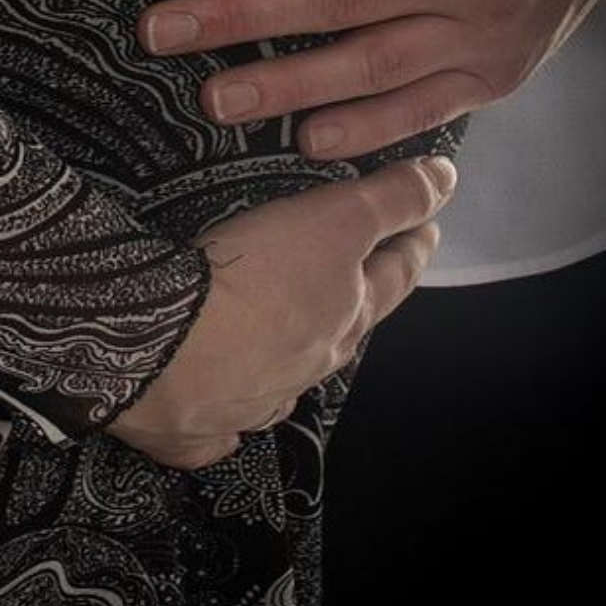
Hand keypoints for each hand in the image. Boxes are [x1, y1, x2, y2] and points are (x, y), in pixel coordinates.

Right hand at [107, 154, 455, 468]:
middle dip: (359, 300)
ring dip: (299, 355)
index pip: (396, 274)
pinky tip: (228, 418)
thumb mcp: (335, 221)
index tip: (426, 228)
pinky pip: (224, 425)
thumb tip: (446, 179)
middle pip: (347, 328)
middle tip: (363, 275)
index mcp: (348, 317)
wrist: (160, 349)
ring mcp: (255, 402)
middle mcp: (310, 365)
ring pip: (291, 377)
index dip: (413, 244)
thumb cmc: (253, 281)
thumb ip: (391, 200)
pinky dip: (233, 416)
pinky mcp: (198, 426)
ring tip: (293, 334)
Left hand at [136, 0, 605, 159]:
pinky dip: (366, 128)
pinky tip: (307, 140)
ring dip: (287, 87)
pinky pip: (423, 107)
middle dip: (236, 21)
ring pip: (369, 66)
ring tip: (214, 101)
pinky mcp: (494, 71)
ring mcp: (477, 28)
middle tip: (161, 36)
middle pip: (328, 1)